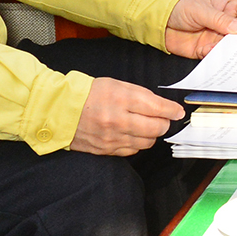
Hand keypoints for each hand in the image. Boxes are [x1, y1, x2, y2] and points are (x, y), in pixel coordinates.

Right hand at [70, 77, 184, 155]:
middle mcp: (118, 120)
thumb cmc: (89, 94)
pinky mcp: (105, 150)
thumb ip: (142, 95)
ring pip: (147, 142)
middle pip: (156, 128)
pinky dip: (137, 143)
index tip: (177, 111)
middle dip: (164, 123)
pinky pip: (132, 150)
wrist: (59, 110)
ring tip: (145, 125)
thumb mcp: (117, 85)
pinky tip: (132, 134)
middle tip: (162, 118)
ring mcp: (111, 137)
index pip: (158, 108)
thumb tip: (164, 107)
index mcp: (121, 99)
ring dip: (151, 134)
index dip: (172, 110)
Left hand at [164, 0, 236, 58]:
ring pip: (231, 47)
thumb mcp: (201, 8)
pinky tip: (218, 57)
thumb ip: (219, 19)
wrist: (158, 17)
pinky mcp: (205, 49)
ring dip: (235, 52)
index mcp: (229, 7)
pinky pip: (215, 56)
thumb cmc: (180, 4)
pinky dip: (218, 59)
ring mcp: (216, 37)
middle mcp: (225, 23)